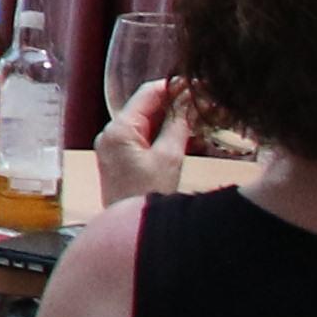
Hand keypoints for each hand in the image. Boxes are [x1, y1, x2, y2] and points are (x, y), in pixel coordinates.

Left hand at [96, 75, 193, 200]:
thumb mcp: (169, 157)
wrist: (133, 233)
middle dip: (176, 102)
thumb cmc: (148, 196)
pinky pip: (144, 138)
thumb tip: (189, 98)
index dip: (173, 86)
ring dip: (173, 118)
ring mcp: (114, 147)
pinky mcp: (121, 160)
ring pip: (147, 122)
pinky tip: (188, 134)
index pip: (147, 94)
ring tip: (202, 115)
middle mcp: (111, 134)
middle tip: (205, 99)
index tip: (197, 83)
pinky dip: (164, 134)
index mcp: (118, 130)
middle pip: (146, 107)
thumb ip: (179, 124)